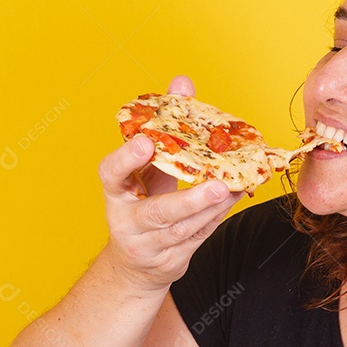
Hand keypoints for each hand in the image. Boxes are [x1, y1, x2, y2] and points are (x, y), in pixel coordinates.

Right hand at [97, 75, 241, 291]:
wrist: (135, 263)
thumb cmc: (141, 201)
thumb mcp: (146, 166)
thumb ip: (163, 124)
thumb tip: (182, 82)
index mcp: (115, 192)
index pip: (110, 174)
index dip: (125, 158)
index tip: (145, 140)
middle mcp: (127, 221)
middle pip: (156, 213)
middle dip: (188, 200)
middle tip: (217, 183)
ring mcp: (149, 245)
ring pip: (185, 227)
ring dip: (214, 207)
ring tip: (236, 187)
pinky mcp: (171, 260)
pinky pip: (199, 236)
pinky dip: (219, 215)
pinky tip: (235, 196)